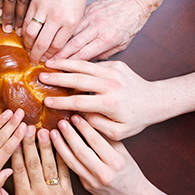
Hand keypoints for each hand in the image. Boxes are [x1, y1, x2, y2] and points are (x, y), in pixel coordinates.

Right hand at [0, 127, 76, 194]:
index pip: (18, 169)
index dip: (15, 152)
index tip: (13, 138)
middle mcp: (39, 192)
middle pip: (33, 163)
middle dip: (29, 144)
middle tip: (28, 127)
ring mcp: (55, 192)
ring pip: (49, 165)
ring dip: (46, 147)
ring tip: (44, 131)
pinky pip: (65, 174)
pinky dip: (63, 159)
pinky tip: (62, 147)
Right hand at [21, 0, 87, 62]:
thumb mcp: (78, 16)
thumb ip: (67, 32)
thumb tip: (55, 49)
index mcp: (70, 22)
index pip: (56, 46)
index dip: (50, 56)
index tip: (46, 60)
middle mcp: (57, 17)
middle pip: (42, 44)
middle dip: (36, 56)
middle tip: (34, 60)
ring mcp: (44, 9)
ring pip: (30, 34)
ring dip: (27, 44)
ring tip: (28, 48)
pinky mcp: (35, 2)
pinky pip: (26, 20)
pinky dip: (23, 30)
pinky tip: (24, 35)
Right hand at [41, 59, 167, 139]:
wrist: (155, 100)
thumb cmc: (135, 119)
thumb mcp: (118, 132)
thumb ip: (96, 125)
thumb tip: (79, 115)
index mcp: (110, 103)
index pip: (79, 101)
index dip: (61, 101)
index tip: (46, 101)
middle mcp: (111, 84)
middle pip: (78, 79)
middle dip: (57, 77)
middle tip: (40, 76)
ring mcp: (114, 71)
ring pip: (84, 65)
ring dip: (64, 63)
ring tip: (48, 62)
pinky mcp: (116, 64)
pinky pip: (93, 63)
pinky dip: (77, 62)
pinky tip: (65, 62)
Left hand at [50, 115, 144, 194]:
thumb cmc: (128, 171)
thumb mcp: (123, 153)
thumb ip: (107, 139)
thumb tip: (91, 121)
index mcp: (115, 162)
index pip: (96, 141)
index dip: (84, 127)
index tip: (75, 116)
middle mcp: (104, 173)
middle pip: (81, 151)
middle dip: (69, 135)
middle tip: (61, 123)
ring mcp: (94, 182)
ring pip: (72, 162)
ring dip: (60, 146)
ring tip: (53, 134)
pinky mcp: (87, 187)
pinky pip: (72, 170)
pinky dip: (63, 158)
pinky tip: (56, 148)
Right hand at [53, 0, 154, 60]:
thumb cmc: (132, 23)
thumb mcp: (123, 44)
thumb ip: (105, 54)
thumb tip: (89, 62)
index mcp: (108, 38)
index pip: (85, 54)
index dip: (70, 63)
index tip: (58, 69)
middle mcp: (98, 28)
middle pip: (74, 44)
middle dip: (59, 54)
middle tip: (46, 61)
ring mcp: (92, 17)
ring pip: (70, 32)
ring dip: (57, 42)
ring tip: (46, 49)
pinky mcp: (88, 9)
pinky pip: (73, 21)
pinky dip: (63, 29)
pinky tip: (54, 34)